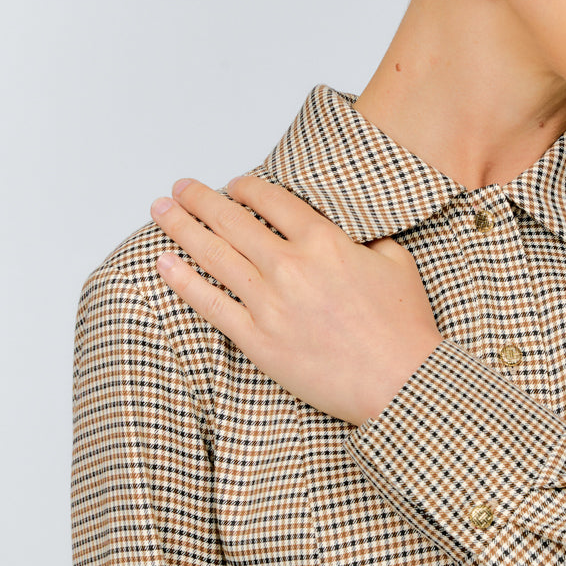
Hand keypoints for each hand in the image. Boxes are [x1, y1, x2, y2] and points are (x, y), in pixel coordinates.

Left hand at [150, 175, 443, 425]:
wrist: (401, 381)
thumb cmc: (404, 329)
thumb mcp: (397, 264)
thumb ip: (367, 241)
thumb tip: (350, 234)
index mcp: (324, 242)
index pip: (271, 201)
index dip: (246, 187)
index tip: (233, 184)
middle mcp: (290, 266)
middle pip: (232, 220)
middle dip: (200, 199)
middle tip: (179, 188)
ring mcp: (270, 304)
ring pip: (213, 255)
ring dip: (181, 227)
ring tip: (160, 210)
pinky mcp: (258, 341)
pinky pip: (210, 304)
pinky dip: (183, 280)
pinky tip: (163, 263)